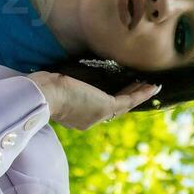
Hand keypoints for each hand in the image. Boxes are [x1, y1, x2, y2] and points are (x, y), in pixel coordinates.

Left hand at [27, 71, 159, 130]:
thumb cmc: (42, 88)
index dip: (109, 98)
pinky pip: (128, 101)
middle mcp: (88, 120)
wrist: (42, 95)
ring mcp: (97, 115)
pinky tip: (151, 86)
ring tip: (149, 86)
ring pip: (123, 105)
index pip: (96, 108)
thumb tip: (59, 74)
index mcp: (75, 116)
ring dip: (137, 95)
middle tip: (139, 88)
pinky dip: (141, 94)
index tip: (117, 90)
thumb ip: (62, 83)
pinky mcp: (105, 107)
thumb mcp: (54, 85)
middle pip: (113, 108)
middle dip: (127, 97)